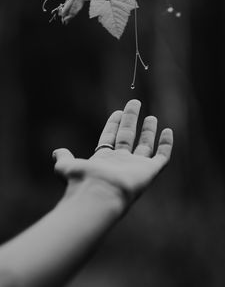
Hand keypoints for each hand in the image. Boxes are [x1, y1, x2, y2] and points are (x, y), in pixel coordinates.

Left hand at [53, 99, 172, 205]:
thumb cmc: (83, 181)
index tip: (117, 112)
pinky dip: (166, 144)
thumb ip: (64, 159)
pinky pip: (162, 156)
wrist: (100, 194)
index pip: (110, 138)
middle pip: (128, 137)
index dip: (113, 124)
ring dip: (148, 131)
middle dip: (131, 120)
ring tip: (151, 117)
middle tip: (134, 103)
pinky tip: (168, 131)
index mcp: (104, 160)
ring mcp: (136, 167)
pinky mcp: (150, 171)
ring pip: (145, 145)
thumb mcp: (67, 167)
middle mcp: (121, 162)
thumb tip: (57, 152)